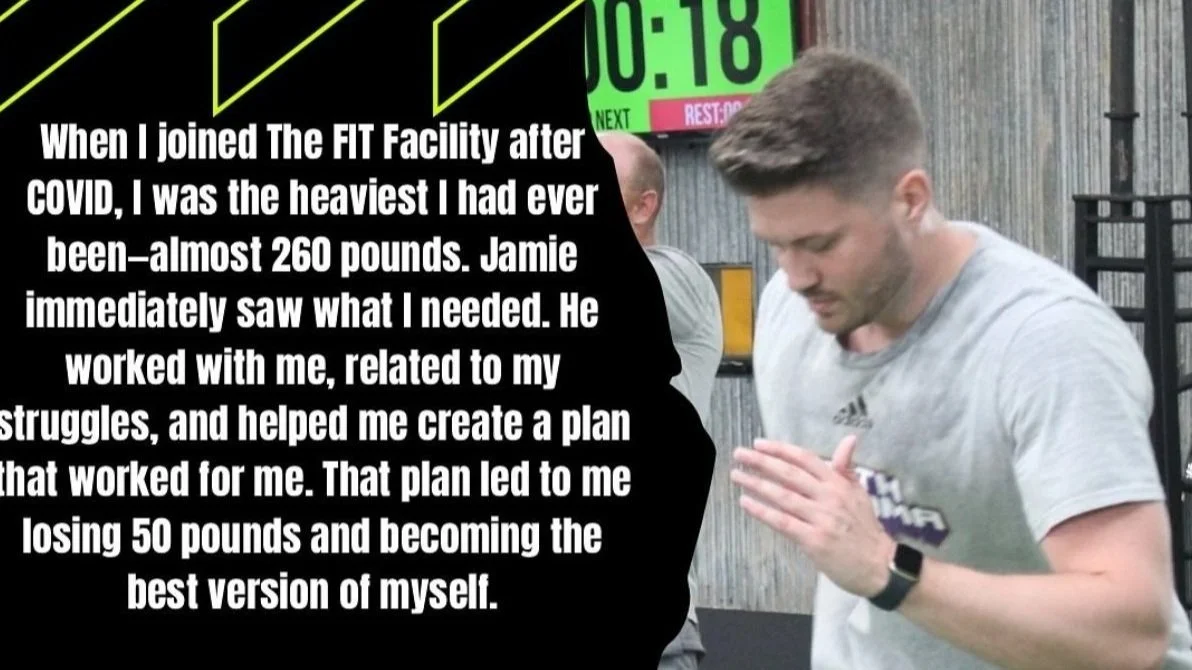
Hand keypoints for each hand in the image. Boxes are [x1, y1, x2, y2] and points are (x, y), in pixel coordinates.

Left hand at [731, 434, 896, 597]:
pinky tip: (745, 503)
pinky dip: (762, 511)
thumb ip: (847, 468)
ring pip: (783, 496)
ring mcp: (821, 518)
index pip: (805, 459)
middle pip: (789, 474)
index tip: (758, 444)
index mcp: (839, 483)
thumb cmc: (865, 529)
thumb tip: (849, 439)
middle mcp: (829, 496)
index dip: (780, 449)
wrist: (880, 565)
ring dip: (756, 484)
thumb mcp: (860, 493)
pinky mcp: (813, 540)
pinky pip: (782, 522)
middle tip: (739, 454)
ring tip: (737, 476)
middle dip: (761, 462)